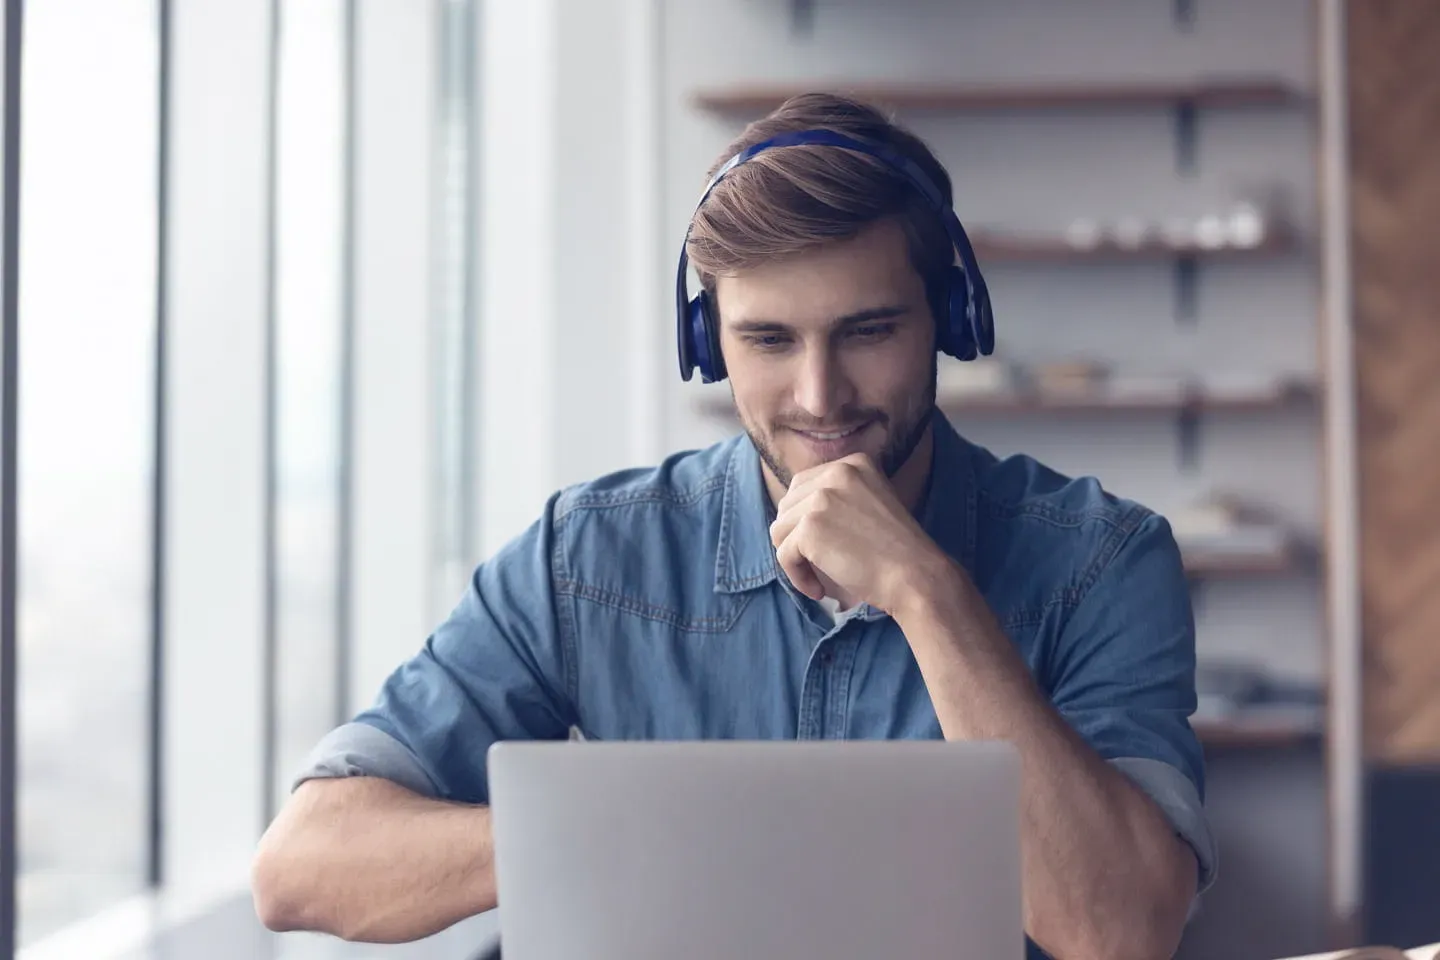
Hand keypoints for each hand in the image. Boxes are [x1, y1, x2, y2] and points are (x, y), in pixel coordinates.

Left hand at [768, 453, 948, 615]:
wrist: (916, 576)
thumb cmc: (896, 552)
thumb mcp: (871, 503)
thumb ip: (838, 498)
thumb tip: (792, 513)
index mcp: (854, 463)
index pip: (804, 486)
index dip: (806, 520)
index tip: (826, 544)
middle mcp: (837, 472)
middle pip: (788, 506)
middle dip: (796, 538)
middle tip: (819, 562)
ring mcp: (821, 498)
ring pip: (780, 530)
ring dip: (795, 558)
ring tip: (819, 577)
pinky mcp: (810, 527)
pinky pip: (784, 555)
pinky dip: (797, 577)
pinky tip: (819, 589)